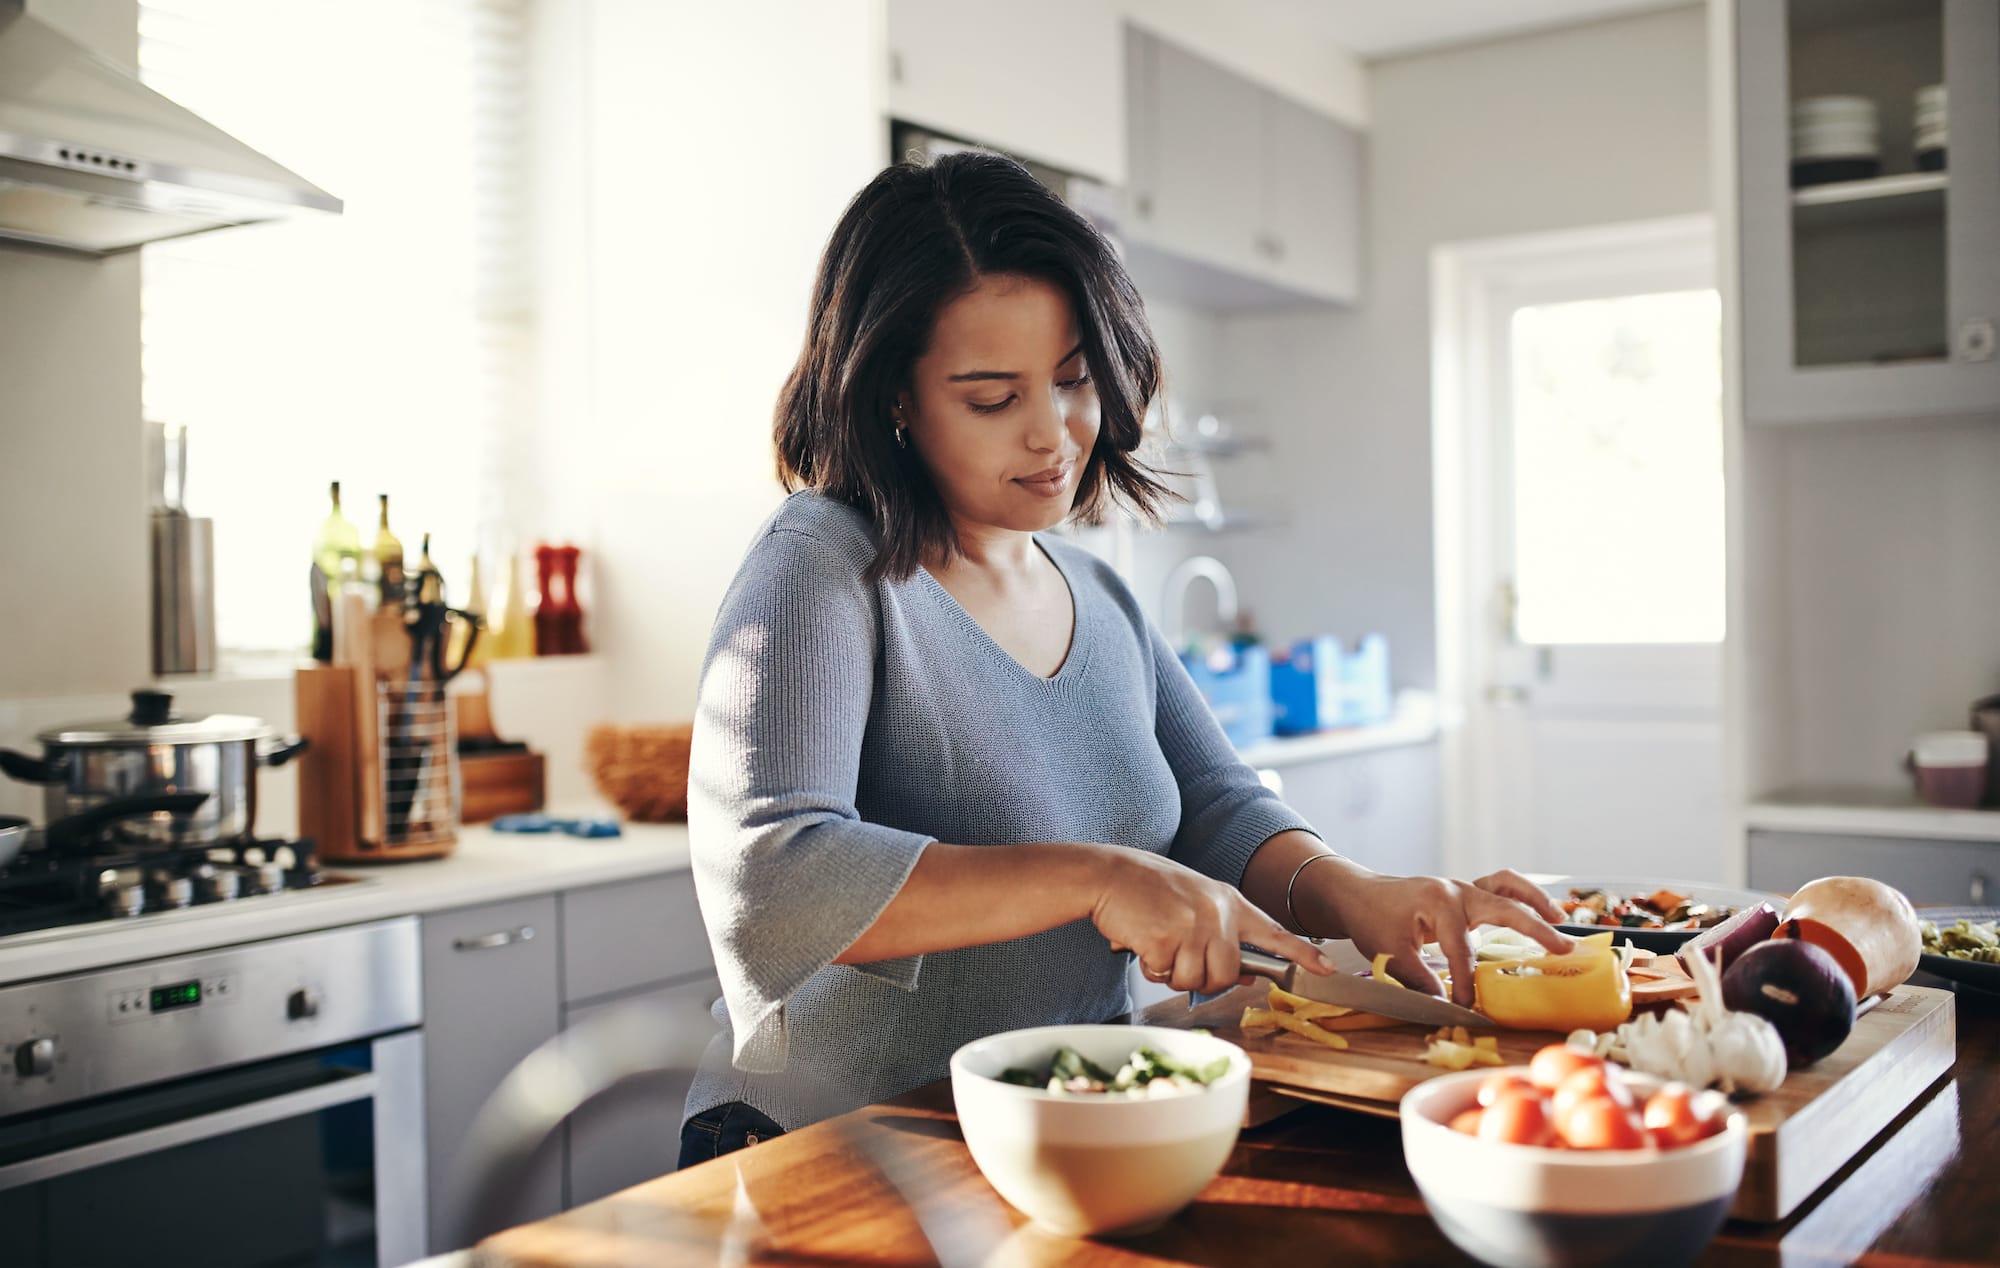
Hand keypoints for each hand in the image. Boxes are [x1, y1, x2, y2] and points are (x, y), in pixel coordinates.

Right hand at [1087, 847, 1336, 994]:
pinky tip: (1142, 942)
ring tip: (1158, 945)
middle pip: (1227, 974)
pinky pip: (1165, 975)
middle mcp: (1217, 913)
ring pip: (1196, 980)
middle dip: (1203, 977)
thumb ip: (1223, 933)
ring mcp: (1192, 925)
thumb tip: (1248, 974)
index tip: (1327, 969)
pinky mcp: (1166, 939)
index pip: (1274, 932)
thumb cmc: (1149, 890)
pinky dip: (1151, 967)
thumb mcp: (1196, 903)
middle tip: (1178, 957)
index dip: (1302, 954)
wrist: (1109, 874)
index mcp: (1229, 901)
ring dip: (1173, 973)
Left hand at [1312, 866, 1572, 1006]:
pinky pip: (1498, 887)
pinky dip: (1520, 896)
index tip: (1468, 1008)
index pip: (1462, 951)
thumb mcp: (1388, 952)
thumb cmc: (1370, 919)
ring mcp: (1462, 888)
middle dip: (1535, 929)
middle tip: (1563, 950)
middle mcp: (1456, 890)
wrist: (1357, 894)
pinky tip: (1539, 911)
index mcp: (1439, 903)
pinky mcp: (1463, 893)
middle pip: (1504, 908)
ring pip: (1507, 886)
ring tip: (1560, 920)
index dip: (1467, 983)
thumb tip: (1445, 1005)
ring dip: (1535, 901)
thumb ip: (1419, 979)